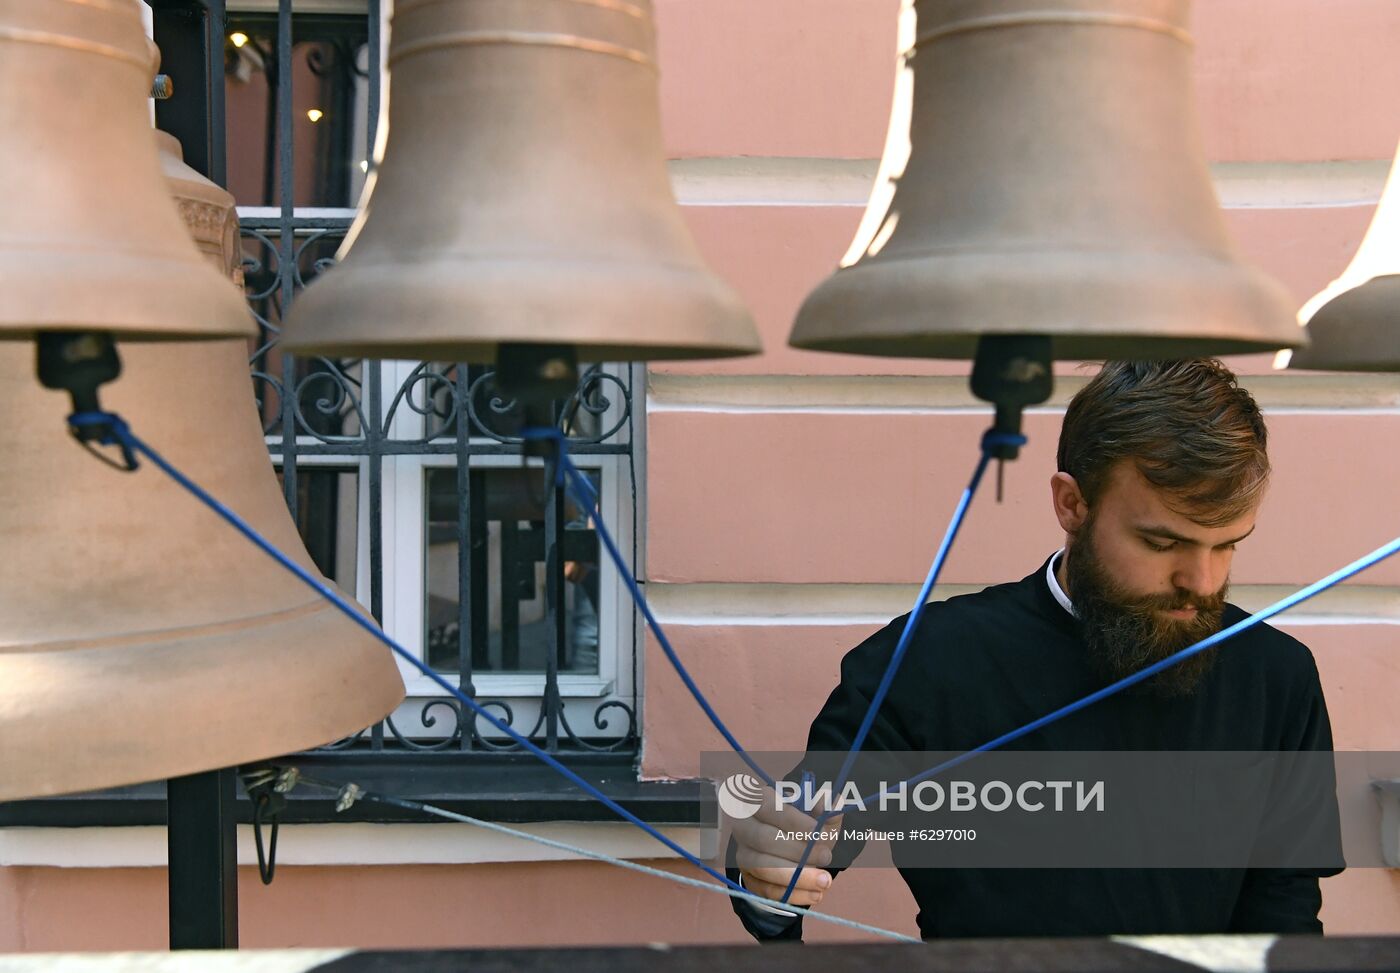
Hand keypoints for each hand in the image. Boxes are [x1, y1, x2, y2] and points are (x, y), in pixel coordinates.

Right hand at [733, 788, 842, 908]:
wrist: (790, 847)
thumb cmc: (803, 826)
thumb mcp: (816, 815)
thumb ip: (825, 809)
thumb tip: (834, 802)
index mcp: (757, 800)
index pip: (770, 808)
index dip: (794, 822)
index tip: (819, 833)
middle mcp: (744, 826)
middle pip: (763, 839)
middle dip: (798, 851)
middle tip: (826, 858)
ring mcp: (743, 853)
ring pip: (762, 867)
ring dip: (796, 877)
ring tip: (824, 882)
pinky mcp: (748, 878)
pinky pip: (765, 890)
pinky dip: (793, 894)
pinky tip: (815, 894)